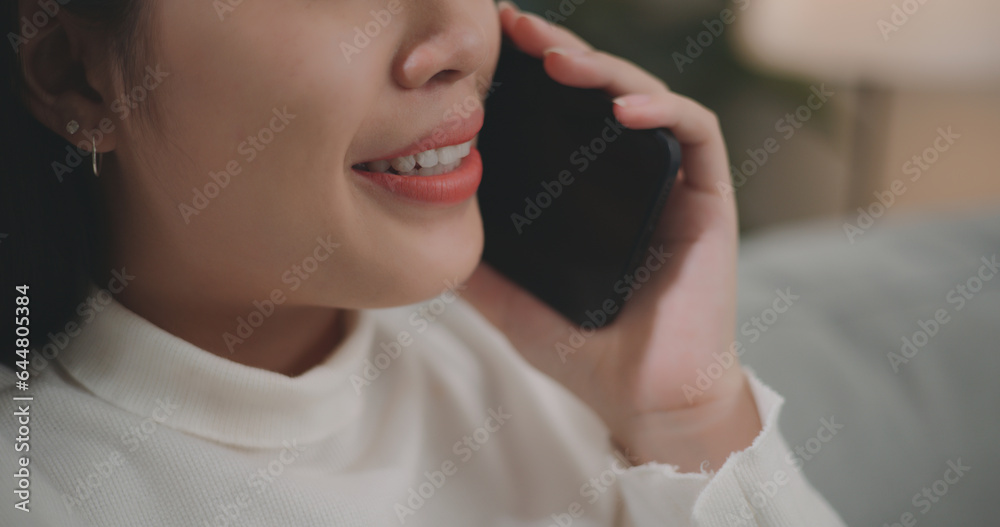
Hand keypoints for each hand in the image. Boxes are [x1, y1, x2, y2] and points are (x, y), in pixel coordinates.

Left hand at [463, 1, 760, 470]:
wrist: (644, 397)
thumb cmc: (584, 350)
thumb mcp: (509, 300)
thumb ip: (475, 264)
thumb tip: (423, 229)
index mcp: (591, 192)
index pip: (562, 115)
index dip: (531, 76)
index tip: (491, 50)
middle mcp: (631, 177)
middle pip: (600, 91)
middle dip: (560, 52)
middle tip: (516, 30)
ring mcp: (671, 183)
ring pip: (646, 97)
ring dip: (604, 69)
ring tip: (557, 59)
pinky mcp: (707, 198)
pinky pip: (695, 133)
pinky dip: (662, 110)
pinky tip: (622, 109)